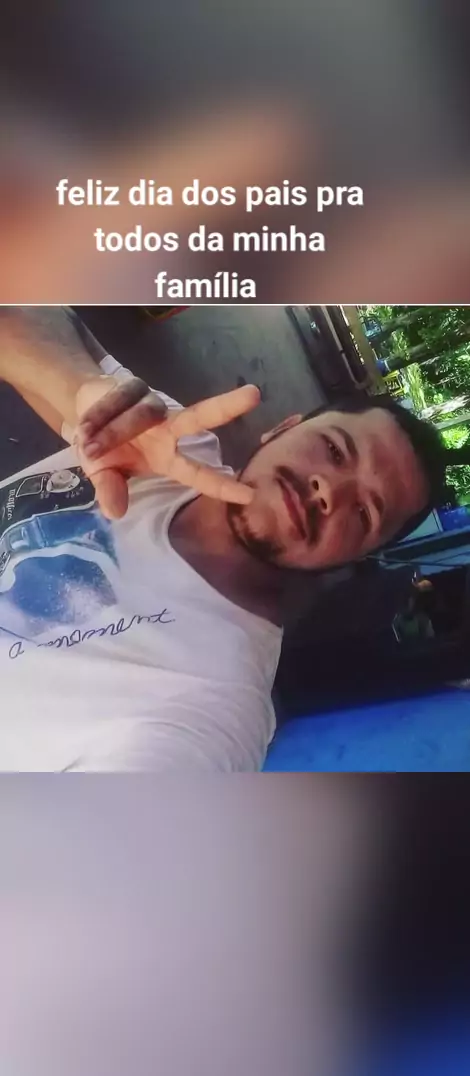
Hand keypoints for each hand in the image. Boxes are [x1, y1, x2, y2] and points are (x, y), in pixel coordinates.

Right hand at [74, 375, 260, 518]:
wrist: (81, 413)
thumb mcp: (104, 475)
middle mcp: (169, 429)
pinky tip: (85, 427)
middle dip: (226, 407)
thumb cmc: (104, 449)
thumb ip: (111, 490)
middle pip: (199, 416)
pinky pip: (117, 402)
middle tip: (254, 395)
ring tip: (90, 447)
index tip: (249, 496)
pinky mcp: (134, 385)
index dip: (221, 485)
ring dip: (112, 433)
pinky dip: (99, 417)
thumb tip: (115, 513)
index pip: (198, 473)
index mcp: (167, 458)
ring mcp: (153, 405)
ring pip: (141, 416)